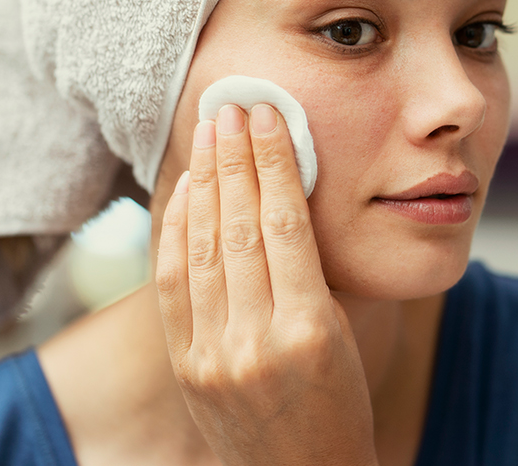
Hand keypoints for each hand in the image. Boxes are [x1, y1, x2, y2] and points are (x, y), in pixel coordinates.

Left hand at [155, 103, 376, 465]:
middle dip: (232, 159)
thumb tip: (282, 200)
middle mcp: (254, 341)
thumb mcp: (343, 337)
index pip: (283, 226)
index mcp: (308, 331)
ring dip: (202, 183)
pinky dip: (176, 231)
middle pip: (237, 227)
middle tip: (230, 108)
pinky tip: (184, 194)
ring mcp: (212, 356)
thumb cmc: (340, 408)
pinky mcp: (187, 365)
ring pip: (200, 249)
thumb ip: (310, 275)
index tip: (266, 118)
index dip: (272, 164)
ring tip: (206, 136)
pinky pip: (173, 285)